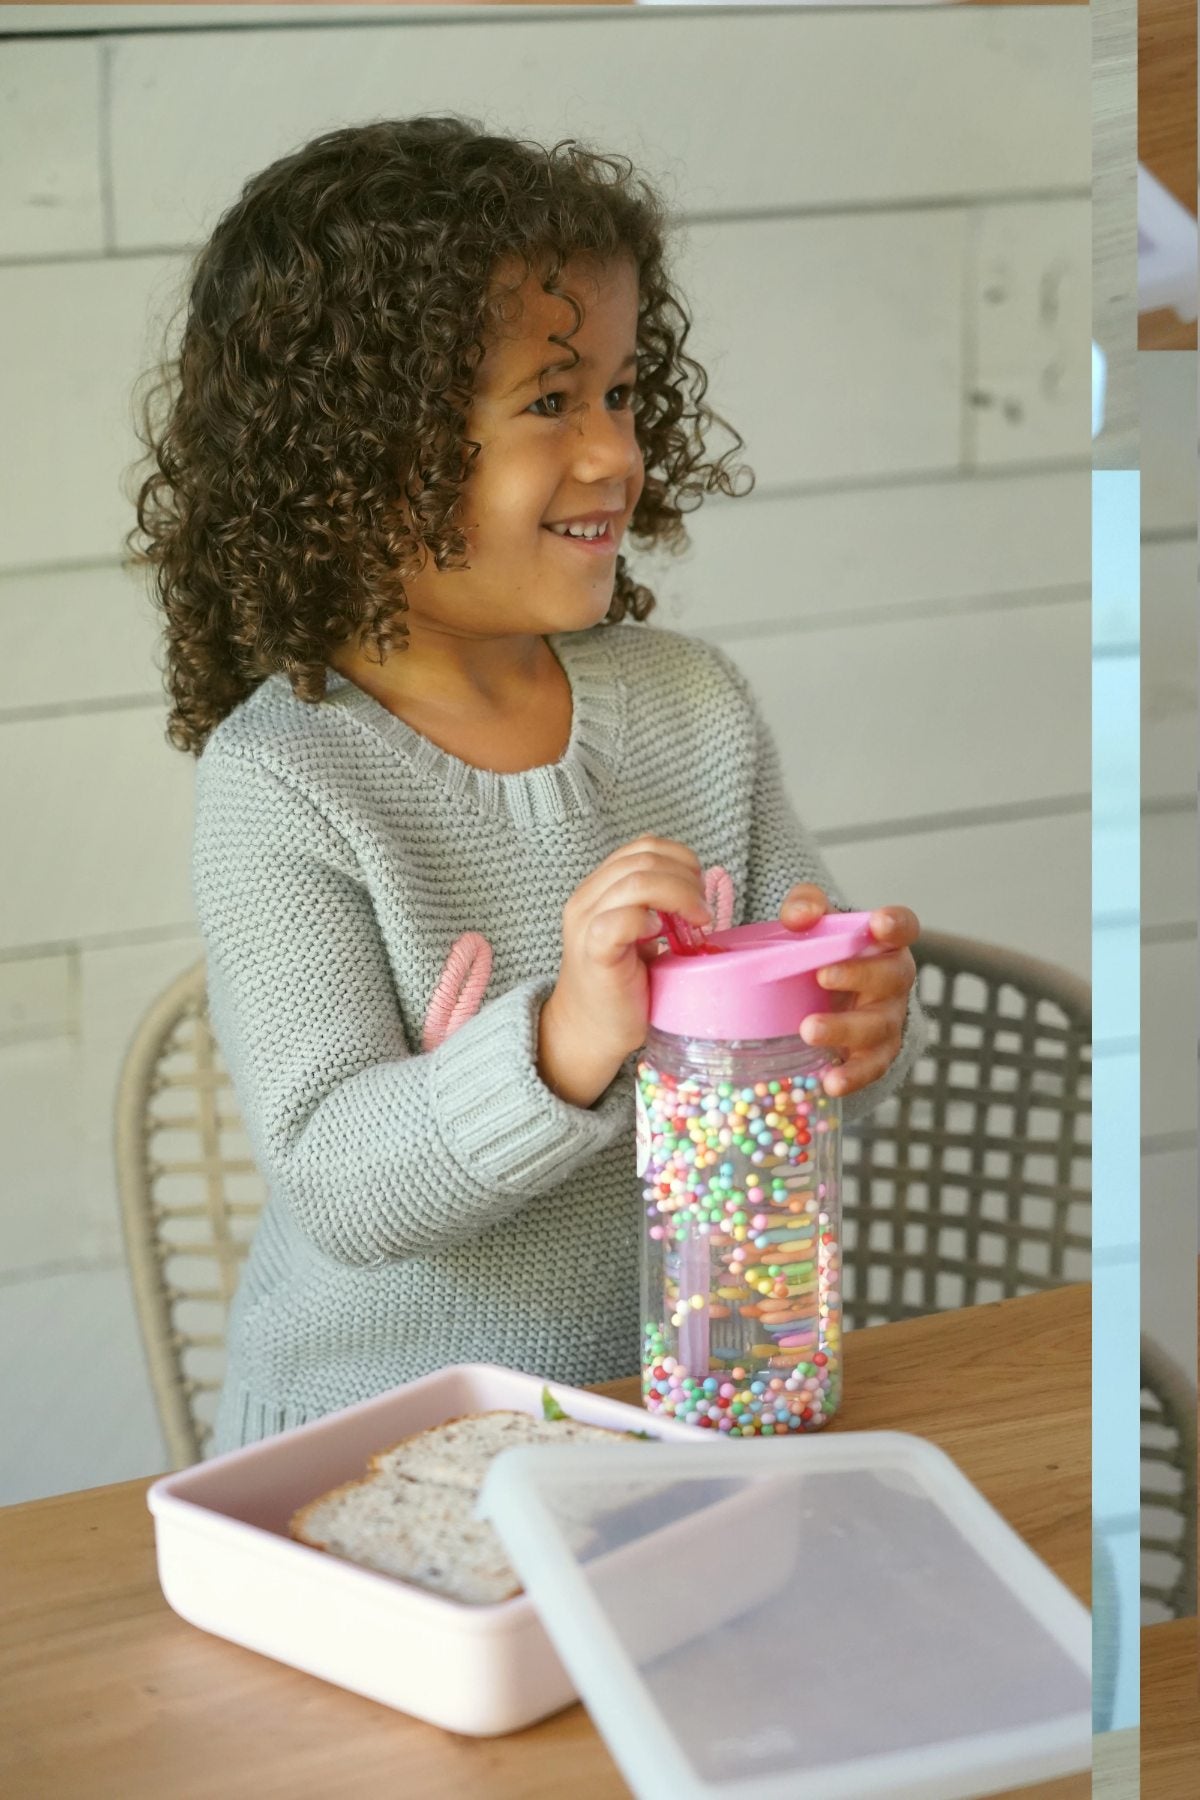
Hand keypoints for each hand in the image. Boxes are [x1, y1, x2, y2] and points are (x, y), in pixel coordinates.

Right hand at [538, 836, 710, 1107]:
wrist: (590, 1031)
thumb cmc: (622, 985)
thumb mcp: (640, 933)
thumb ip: (656, 905)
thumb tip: (698, 888)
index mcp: (599, 887)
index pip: (644, 847)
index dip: (681, 859)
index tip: (700, 890)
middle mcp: (587, 898)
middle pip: (645, 859)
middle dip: (687, 880)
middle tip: (703, 913)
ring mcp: (586, 922)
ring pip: (638, 881)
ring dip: (679, 897)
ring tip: (695, 924)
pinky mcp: (593, 950)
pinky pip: (622, 919)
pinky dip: (649, 921)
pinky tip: (661, 938)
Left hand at [779, 883, 918, 1097]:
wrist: (822, 997)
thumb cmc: (821, 951)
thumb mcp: (811, 921)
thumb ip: (805, 907)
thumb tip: (800, 917)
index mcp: (885, 942)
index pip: (903, 927)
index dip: (896, 925)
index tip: (879, 924)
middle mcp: (894, 980)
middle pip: (892, 977)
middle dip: (859, 976)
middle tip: (821, 976)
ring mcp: (888, 1019)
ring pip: (879, 1026)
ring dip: (845, 1029)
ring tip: (809, 1031)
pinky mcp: (875, 1054)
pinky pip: (871, 1067)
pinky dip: (853, 1076)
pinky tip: (830, 1081)